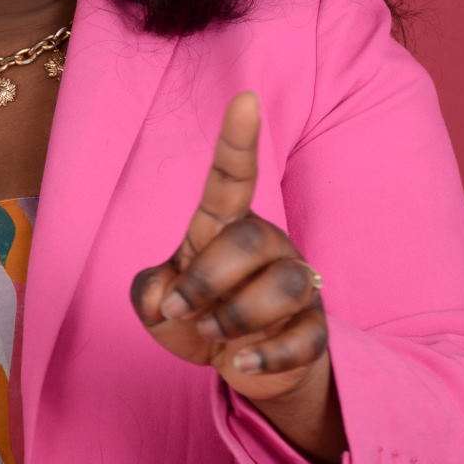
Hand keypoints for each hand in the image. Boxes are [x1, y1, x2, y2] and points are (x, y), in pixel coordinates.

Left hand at [130, 91, 332, 407]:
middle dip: (208, 279)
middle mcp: (267, 246)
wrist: (237, 365)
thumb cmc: (197, 317)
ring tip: (215, 336)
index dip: (237, 141)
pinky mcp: (314, 330)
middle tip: (181, 311)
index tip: (245, 99)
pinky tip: (240, 364)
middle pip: (250, 240)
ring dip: (237, 318)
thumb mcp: (158, 304)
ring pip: (285, 285)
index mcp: (225, 227)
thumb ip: (150, 291)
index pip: (233, 177)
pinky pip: (303, 338)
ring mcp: (297, 286)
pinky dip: (266, 357)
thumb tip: (166, 295)